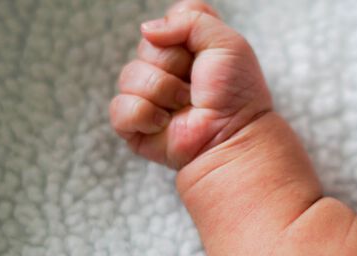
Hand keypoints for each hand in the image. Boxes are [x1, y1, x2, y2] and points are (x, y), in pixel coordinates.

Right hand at [110, 0, 272, 168]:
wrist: (233, 135)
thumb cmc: (236, 93)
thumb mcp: (226, 43)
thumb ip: (190, 18)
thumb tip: (146, 30)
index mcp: (187, 47)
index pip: (167, 20)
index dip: (181, 32)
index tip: (201, 51)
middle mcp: (165, 69)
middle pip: (147, 46)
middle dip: (173, 64)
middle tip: (195, 85)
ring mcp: (148, 97)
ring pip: (130, 75)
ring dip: (163, 91)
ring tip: (185, 105)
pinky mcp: (135, 125)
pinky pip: (120, 108)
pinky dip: (144, 114)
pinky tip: (165, 124)